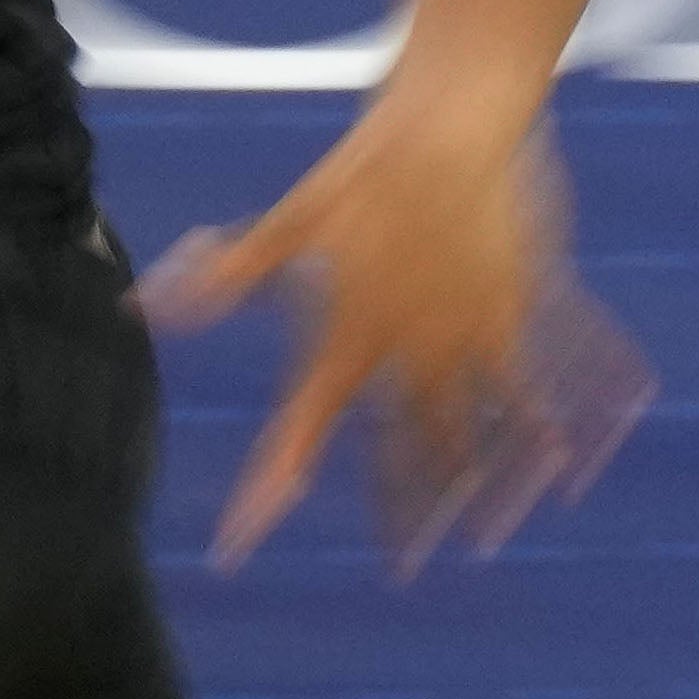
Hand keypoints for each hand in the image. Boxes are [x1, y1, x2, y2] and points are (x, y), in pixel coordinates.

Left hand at [150, 103, 651, 569]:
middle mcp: (404, 351)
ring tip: (473, 540)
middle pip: (397, 452)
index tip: (240, 541)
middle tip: (400, 571)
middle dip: (398, 514)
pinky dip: (537, 431)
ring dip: (463, 489)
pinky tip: (556, 467)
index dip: (267, 488)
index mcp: (344, 335)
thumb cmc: (364, 169)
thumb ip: (226, 275)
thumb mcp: (289, 220)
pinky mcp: (511, 316)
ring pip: (463, 433)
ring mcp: (462, 338)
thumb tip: (142, 303)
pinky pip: (526, 389)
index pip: (299, 429)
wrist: (451, 127)